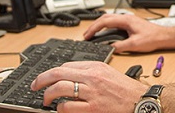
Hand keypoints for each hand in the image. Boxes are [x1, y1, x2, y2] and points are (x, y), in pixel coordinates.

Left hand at [30, 60, 148, 112]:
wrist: (140, 101)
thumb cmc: (125, 89)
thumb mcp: (107, 73)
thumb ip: (89, 71)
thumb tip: (68, 75)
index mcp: (95, 66)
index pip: (65, 65)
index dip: (51, 73)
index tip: (45, 78)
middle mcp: (92, 77)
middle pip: (58, 73)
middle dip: (41, 80)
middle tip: (34, 86)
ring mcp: (91, 93)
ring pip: (59, 89)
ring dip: (48, 95)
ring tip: (46, 100)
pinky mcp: (93, 108)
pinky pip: (68, 107)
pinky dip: (60, 108)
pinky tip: (61, 109)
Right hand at [83, 14, 166, 52]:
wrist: (164, 36)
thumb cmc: (153, 38)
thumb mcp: (135, 45)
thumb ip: (121, 46)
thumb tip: (110, 48)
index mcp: (126, 20)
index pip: (105, 21)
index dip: (94, 28)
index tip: (87, 35)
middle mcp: (126, 18)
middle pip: (104, 18)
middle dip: (93, 26)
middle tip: (86, 35)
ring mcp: (127, 20)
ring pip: (109, 19)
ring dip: (99, 25)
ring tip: (92, 34)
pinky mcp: (129, 23)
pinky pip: (113, 22)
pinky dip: (105, 26)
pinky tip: (104, 32)